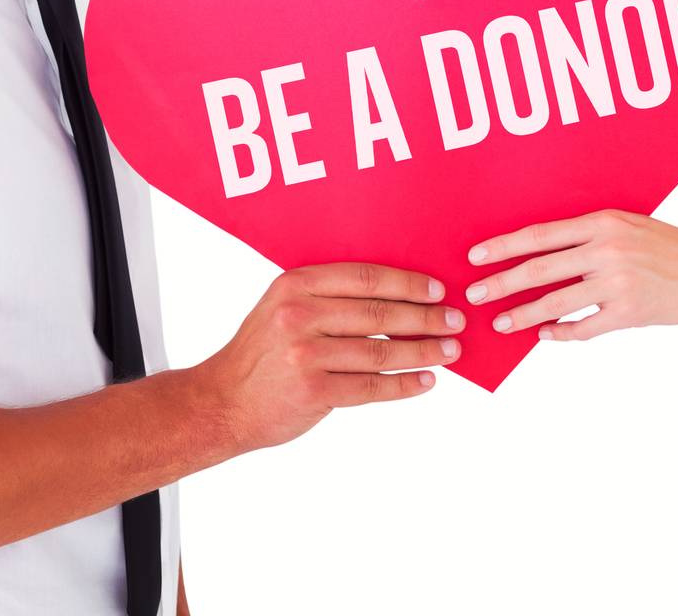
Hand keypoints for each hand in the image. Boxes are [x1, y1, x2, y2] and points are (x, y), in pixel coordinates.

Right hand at [197, 263, 463, 450]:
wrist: (222, 401)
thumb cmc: (261, 351)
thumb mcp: (282, 305)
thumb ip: (326, 294)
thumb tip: (395, 292)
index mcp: (296, 283)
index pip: (366, 276)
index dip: (407, 282)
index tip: (437, 288)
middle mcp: (300, 314)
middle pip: (379, 312)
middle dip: (425, 317)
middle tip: (455, 320)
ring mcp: (306, 354)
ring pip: (381, 350)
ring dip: (423, 351)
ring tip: (450, 351)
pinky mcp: (314, 392)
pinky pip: (371, 387)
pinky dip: (404, 384)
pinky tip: (425, 381)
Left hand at [465, 210, 677, 340]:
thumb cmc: (670, 247)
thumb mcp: (629, 226)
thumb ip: (591, 235)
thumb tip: (546, 249)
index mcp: (603, 221)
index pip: (540, 234)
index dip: (505, 246)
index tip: (477, 256)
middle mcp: (606, 249)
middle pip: (539, 268)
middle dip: (502, 282)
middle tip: (474, 294)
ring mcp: (617, 283)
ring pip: (556, 301)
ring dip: (523, 314)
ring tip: (501, 323)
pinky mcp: (629, 313)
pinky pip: (584, 327)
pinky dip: (561, 333)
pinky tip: (545, 335)